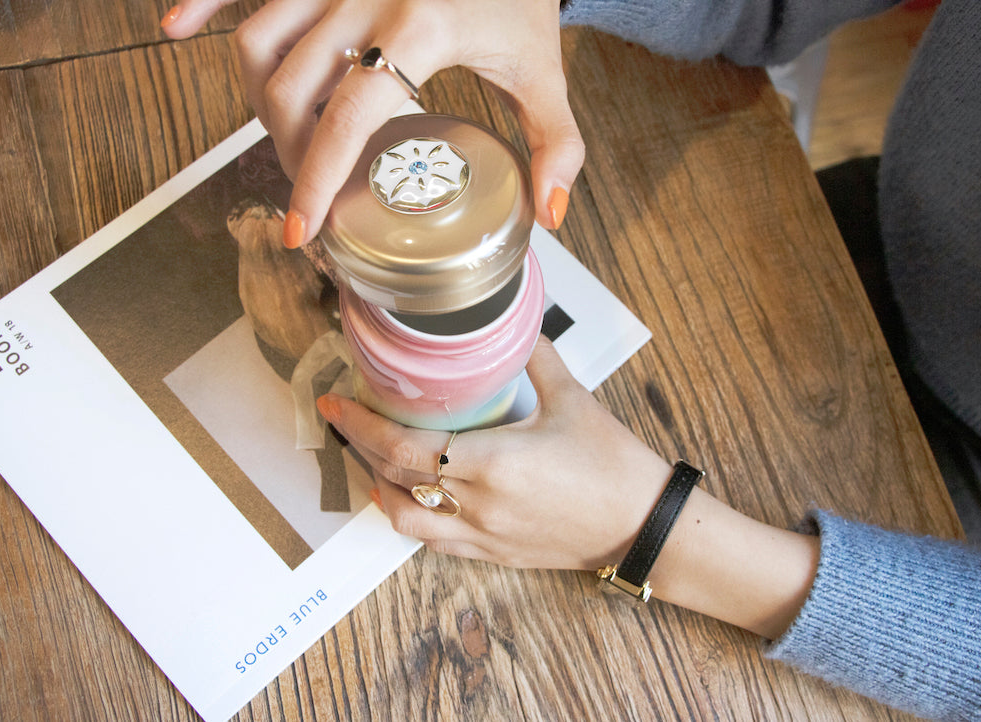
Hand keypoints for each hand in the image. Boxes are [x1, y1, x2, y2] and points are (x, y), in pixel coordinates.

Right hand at [161, 0, 584, 243]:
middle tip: (311, 191)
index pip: (347, 118)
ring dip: (260, 100)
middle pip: (290, 88)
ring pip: (258, 39)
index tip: (301, 230)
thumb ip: (557, 145)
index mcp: (422, 24)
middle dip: (291, 152)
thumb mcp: (545, 71)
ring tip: (288, 138)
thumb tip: (546, 215)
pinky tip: (177, 28)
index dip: (318, 181)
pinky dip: (204, 2)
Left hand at [316, 336, 672, 569]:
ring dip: (378, 485)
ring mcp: (483, 534)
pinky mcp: (493, 553)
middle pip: (395, 477)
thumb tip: (511, 323)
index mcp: (493, 462)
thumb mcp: (572, 398)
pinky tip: (405, 495)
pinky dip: (409, 516)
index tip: (336, 401)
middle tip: (339, 416)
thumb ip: (535, 357)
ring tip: (368, 455)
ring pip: (406, 518)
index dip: (361, 424)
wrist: (645, 525)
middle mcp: (479, 503)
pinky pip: (434, 541)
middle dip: (358, 445)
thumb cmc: (613, 464)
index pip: (405, 446)